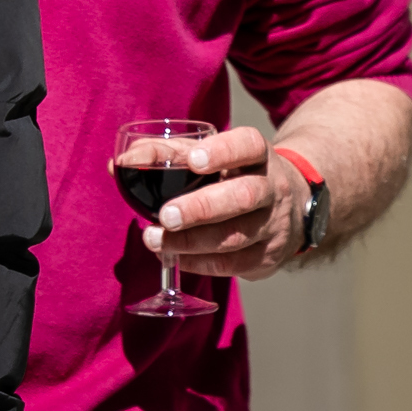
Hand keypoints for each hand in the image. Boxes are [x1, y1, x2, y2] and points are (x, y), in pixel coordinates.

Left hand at [142, 124, 309, 280]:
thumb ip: (167, 155)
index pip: (246, 145)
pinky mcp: (267, 257)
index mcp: (257, 154)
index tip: (193, 160)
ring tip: (155, 240)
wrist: (290, 209)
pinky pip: (233, 265)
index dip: (222, 152)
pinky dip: (199, 263)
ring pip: (235, 236)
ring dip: (191, 241)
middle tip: (166, 215)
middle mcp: (272, 187)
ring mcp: (273, 224)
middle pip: (243, 196)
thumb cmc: (234, 176)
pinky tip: (175, 256)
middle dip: (202, 207)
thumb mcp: (210, 157)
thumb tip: (121, 162)